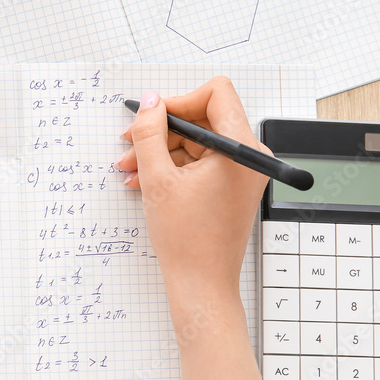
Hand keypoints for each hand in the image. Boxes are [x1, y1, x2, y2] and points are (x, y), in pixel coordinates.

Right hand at [116, 77, 269, 321]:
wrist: (202, 286)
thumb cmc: (188, 242)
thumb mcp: (158, 180)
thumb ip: (150, 133)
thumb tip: (150, 103)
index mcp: (241, 149)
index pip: (216, 94)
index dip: (179, 101)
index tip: (152, 119)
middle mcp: (249, 156)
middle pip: (204, 118)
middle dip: (163, 131)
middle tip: (130, 143)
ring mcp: (241, 172)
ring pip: (197, 142)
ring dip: (161, 152)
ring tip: (130, 169)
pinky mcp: (232, 186)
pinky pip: (200, 163)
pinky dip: (173, 168)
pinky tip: (144, 181)